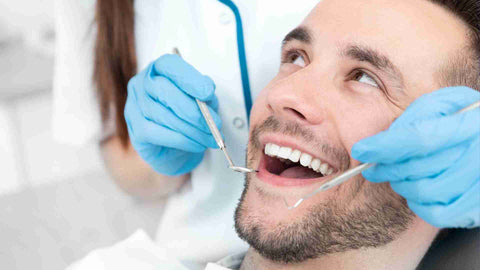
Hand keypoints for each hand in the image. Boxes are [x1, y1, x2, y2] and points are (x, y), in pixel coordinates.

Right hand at [124, 54, 220, 175]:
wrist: (177, 148)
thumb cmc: (187, 117)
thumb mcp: (202, 101)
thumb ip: (204, 95)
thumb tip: (207, 94)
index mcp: (158, 70)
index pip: (169, 65)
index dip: (189, 78)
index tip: (208, 92)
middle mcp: (141, 84)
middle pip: (162, 89)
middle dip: (192, 108)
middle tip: (213, 122)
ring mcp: (134, 107)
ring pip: (161, 114)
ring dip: (191, 128)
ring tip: (210, 136)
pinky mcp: (136, 130)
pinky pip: (156, 134)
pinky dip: (182, 140)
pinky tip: (197, 144)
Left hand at [352, 87, 479, 227]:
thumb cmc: (464, 117)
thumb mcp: (441, 105)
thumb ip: (413, 118)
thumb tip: (382, 142)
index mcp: (469, 123)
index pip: (419, 137)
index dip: (385, 146)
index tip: (361, 150)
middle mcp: (478, 155)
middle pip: (417, 168)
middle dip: (387, 167)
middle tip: (374, 166)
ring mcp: (479, 182)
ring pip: (423, 191)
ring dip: (401, 184)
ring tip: (399, 175)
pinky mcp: (477, 206)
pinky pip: (438, 214)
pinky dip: (418, 204)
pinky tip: (416, 190)